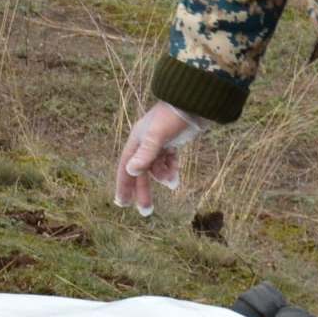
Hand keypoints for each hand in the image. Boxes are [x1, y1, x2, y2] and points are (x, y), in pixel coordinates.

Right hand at [113, 101, 206, 216]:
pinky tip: (176, 177)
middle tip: (146, 212)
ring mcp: (159, 144)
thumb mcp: (158, 136)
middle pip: (141, 172)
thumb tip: (131, 171)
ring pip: (156, 169)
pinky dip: (171, 170)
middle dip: (143, 191)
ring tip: (173, 183)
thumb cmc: (173, 117)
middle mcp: (145, 143)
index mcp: (136, 140)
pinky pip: (168, 163)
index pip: (125, 167)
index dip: (123, 185)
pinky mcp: (172, 144)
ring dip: (163, 178)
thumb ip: (146, 154)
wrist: (195, 104)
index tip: (122, 203)